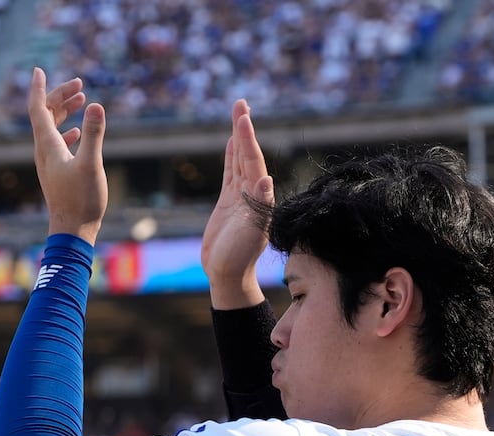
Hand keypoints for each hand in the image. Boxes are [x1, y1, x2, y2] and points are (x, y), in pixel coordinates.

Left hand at [28, 68, 106, 244]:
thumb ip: (93, 134)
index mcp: (48, 146)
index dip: (39, 88)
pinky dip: (67, 130)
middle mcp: (44, 152)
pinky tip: (77, 132)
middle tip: (79, 84)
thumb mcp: (90, 164)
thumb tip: (95, 105)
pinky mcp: (57, 172)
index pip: (38, 109)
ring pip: (51, 128)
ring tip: (81, 99)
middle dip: (59, 96)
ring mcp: (50, 162)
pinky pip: (57, 143)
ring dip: (64, 111)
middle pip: (45, 115)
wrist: (72, 231)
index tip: (39, 69)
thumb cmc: (81, 201)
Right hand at [201, 99, 273, 309]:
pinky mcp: (230, 203)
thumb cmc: (239, 257)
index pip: (253, 162)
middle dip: (243, 129)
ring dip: (238, 138)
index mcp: (259, 197)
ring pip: (239, 160)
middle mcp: (253, 193)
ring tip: (238, 113)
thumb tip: (266, 179)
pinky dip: (231, 156)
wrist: (228, 274)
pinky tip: (230, 143)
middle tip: (240, 103)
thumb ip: (259, 206)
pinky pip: (230, 173)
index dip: (247, 140)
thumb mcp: (250, 232)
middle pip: (247, 154)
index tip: (243, 118)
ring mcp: (241, 196)